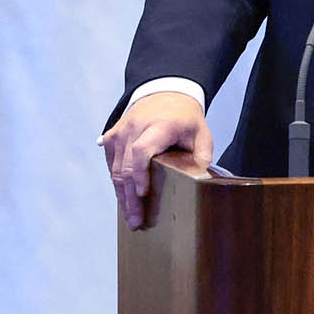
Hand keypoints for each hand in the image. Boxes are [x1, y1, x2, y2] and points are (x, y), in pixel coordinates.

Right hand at [101, 91, 210, 229]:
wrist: (164, 92)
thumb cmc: (184, 117)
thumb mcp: (201, 134)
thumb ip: (202, 157)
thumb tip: (200, 182)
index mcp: (159, 125)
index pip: (142, 150)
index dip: (140, 173)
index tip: (143, 193)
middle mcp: (135, 127)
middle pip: (127, 166)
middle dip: (130, 197)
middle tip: (136, 221)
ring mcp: (120, 132)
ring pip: (116, 169)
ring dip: (122, 195)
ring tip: (131, 217)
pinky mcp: (112, 137)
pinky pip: (111, 165)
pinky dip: (118, 183)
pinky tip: (125, 200)